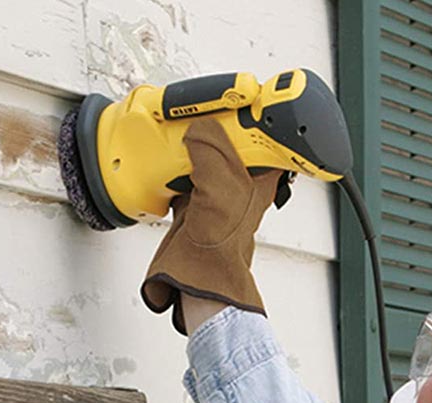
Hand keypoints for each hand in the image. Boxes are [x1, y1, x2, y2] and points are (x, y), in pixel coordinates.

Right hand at [141, 116, 280, 334]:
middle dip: (215, 122)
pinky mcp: (192, 200)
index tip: (237, 96)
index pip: (264, 132)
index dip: (254, 112)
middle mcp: (240, 181)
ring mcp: (215, 190)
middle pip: (231, 137)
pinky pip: (182, 170)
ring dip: (191, 141)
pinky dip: (173, 163)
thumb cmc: (223, 244)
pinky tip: (167, 160)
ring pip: (205, 151)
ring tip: (182, 129)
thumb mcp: (221, 185)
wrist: (196, 276)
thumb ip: (212, 149)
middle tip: (202, 110)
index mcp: (260, 175)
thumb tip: (199, 128)